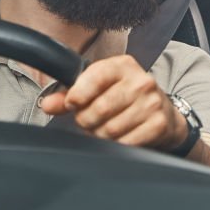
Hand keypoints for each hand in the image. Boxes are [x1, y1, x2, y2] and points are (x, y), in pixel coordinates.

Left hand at [40, 54, 186, 149]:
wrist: (162, 112)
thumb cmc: (125, 97)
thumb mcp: (99, 88)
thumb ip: (70, 94)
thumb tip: (46, 104)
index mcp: (123, 65)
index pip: (95, 76)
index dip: (78, 95)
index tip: (73, 104)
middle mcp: (140, 81)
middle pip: (99, 108)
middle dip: (87, 120)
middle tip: (89, 120)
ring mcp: (152, 103)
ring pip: (110, 129)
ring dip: (100, 134)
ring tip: (104, 128)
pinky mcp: (158, 124)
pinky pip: (125, 143)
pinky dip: (116, 144)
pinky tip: (119, 136)